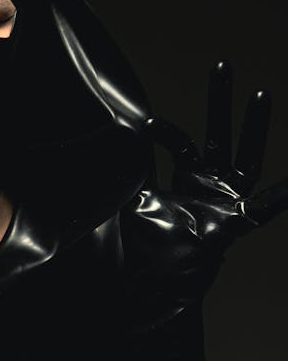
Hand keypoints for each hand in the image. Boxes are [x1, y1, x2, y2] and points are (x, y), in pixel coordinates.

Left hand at [121, 61, 287, 328]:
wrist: (144, 296)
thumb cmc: (134, 255)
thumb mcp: (121, 206)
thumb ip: (116, 179)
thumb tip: (91, 152)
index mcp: (179, 182)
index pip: (179, 142)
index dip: (164, 130)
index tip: (144, 123)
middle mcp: (204, 188)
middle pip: (216, 134)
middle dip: (218, 101)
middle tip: (222, 64)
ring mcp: (221, 204)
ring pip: (244, 159)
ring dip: (252, 127)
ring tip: (261, 92)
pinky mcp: (231, 226)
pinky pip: (262, 209)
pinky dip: (279, 195)